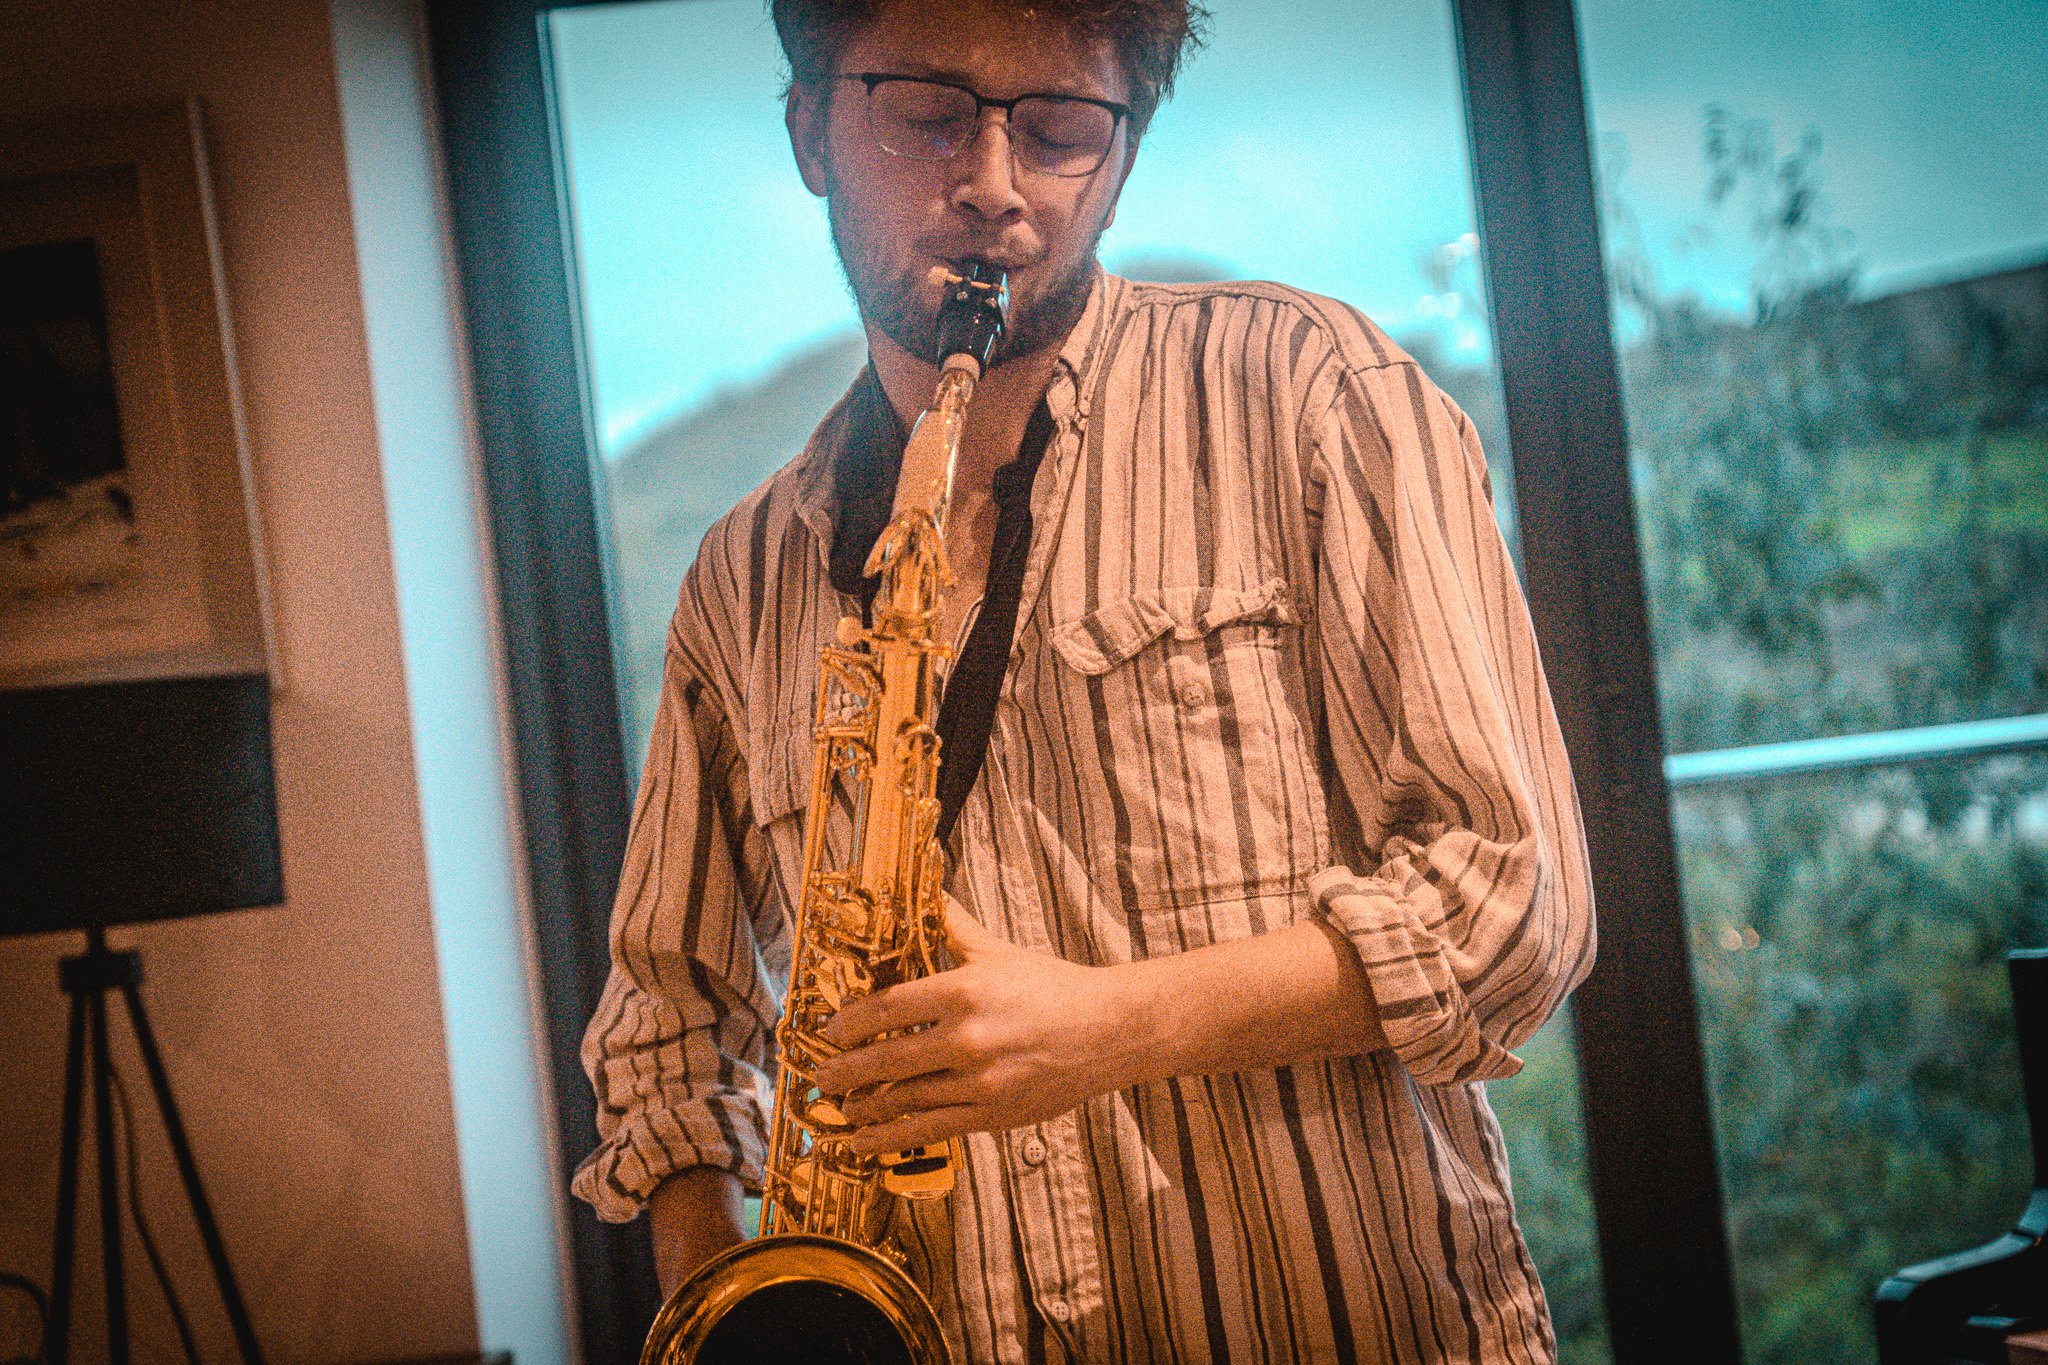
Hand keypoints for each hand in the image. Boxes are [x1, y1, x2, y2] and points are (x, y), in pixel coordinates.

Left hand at [812, 899, 1151, 1153]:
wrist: (1109, 1032)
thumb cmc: (1053, 988)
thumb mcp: (998, 951)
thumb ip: (953, 926)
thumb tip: (923, 889)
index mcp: (965, 991)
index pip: (888, 1009)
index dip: (850, 1023)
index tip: (830, 1031)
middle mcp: (968, 1039)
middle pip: (886, 1059)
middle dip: (844, 1071)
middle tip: (819, 1076)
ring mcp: (980, 1083)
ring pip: (904, 1100)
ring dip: (862, 1107)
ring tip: (838, 1109)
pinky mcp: (992, 1115)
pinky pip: (929, 1130)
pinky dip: (891, 1138)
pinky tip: (866, 1141)